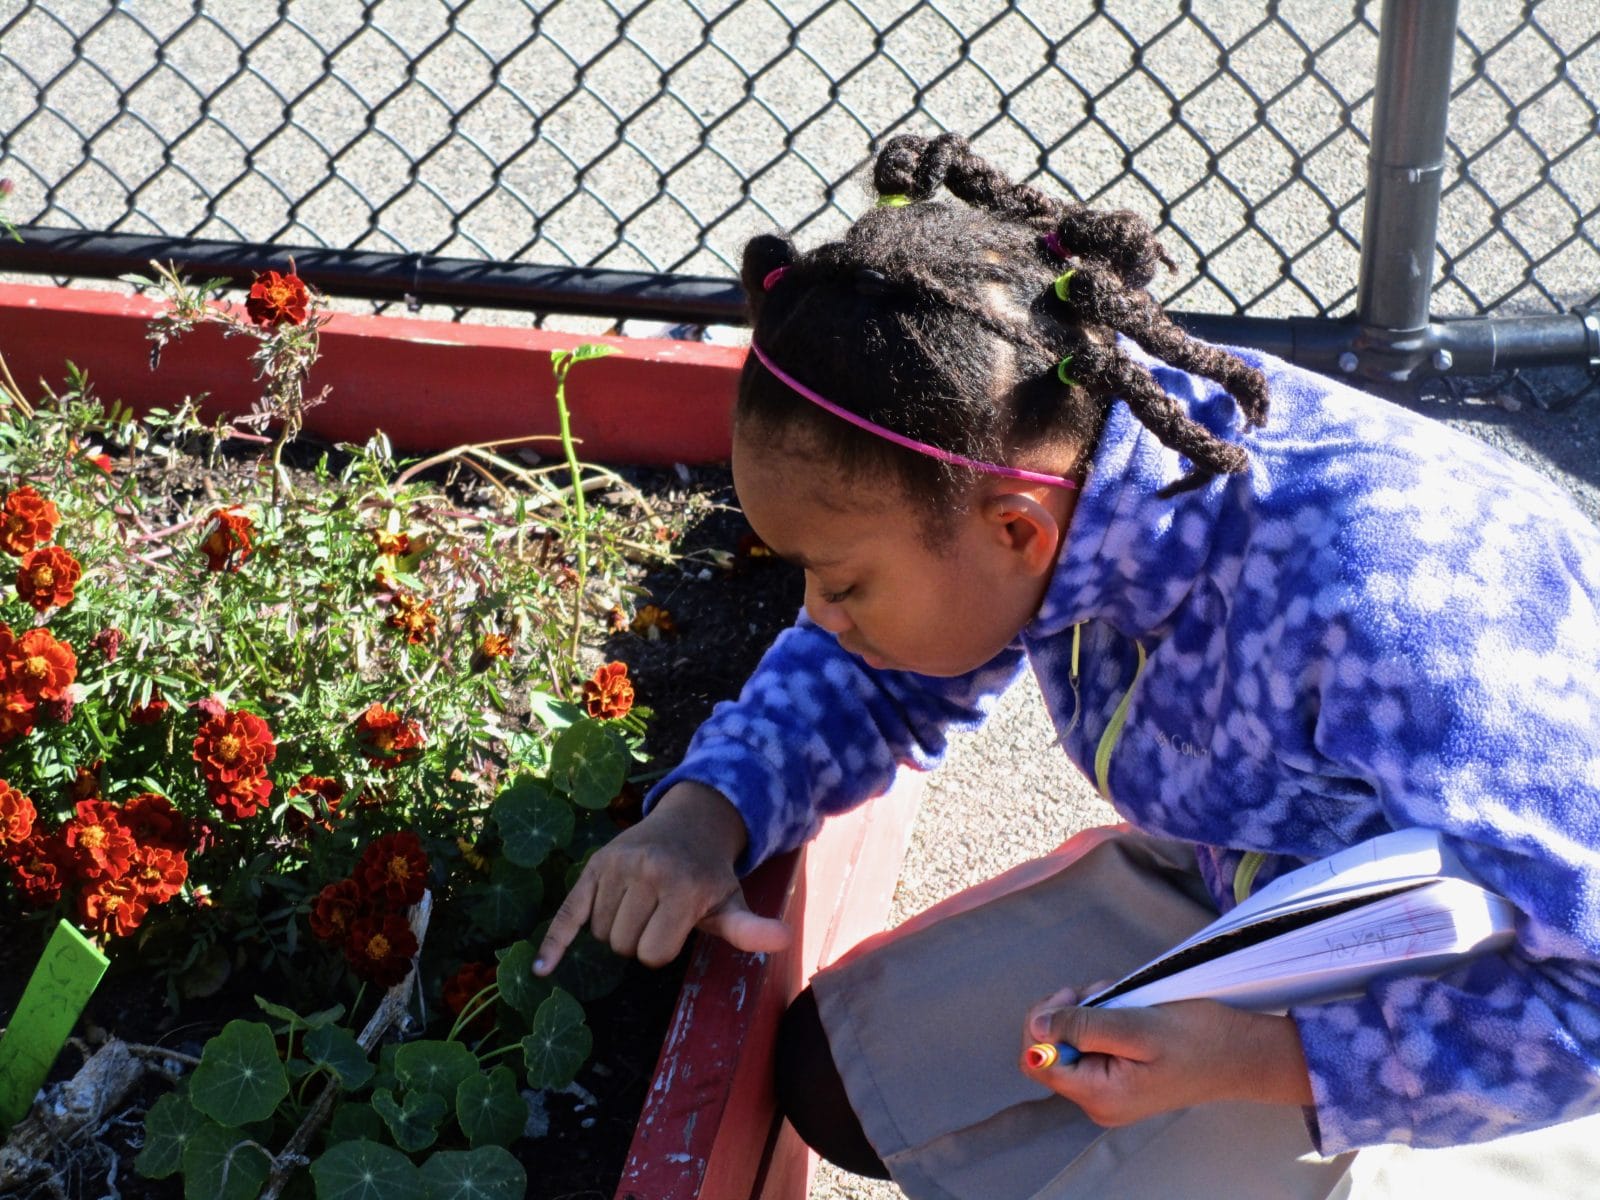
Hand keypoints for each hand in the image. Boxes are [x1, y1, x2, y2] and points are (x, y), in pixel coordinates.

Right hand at [534, 782, 791, 974]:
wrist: (689, 823)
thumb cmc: (709, 874)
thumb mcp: (732, 901)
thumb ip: (749, 928)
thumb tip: (784, 940)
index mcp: (682, 887)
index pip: (654, 954)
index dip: (664, 950)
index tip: (677, 928)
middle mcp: (646, 873)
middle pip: (625, 945)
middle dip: (639, 940)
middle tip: (658, 915)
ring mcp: (616, 867)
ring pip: (601, 934)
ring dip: (616, 931)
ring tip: (640, 906)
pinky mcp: (594, 866)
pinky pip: (568, 913)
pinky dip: (555, 942)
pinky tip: (543, 970)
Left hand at [1021, 985, 1313, 1125]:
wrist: (1243, 1053)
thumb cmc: (1198, 1039)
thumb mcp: (1137, 1026)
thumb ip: (1083, 1027)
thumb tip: (1036, 1027)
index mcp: (1100, 1095)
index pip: (1037, 1062)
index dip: (1043, 1024)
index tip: (1072, 997)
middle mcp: (1098, 1100)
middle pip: (1050, 1050)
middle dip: (1067, 1012)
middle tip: (1097, 991)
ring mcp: (1110, 1090)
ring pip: (1072, 1041)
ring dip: (1087, 1010)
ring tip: (1118, 996)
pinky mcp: (1121, 1075)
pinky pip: (1093, 1043)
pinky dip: (1102, 1017)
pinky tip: (1125, 1005)